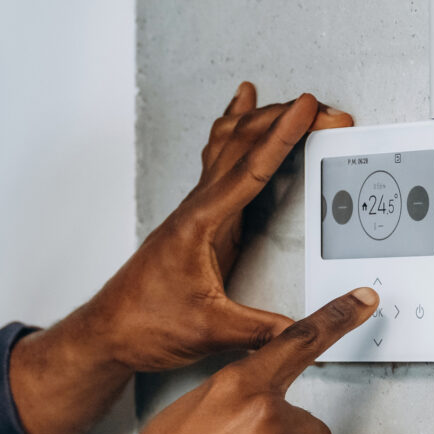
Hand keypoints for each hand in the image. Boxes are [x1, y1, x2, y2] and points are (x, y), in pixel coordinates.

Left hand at [84, 83, 353, 372]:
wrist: (108, 332)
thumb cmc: (144, 324)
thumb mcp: (211, 331)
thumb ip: (261, 329)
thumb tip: (302, 329)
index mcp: (200, 224)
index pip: (251, 169)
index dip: (283, 136)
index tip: (309, 109)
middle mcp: (197, 209)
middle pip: (242, 145)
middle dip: (285, 120)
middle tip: (324, 110)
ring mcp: (197, 212)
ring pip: (229, 148)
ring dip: (261, 121)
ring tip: (288, 101)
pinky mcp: (199, 222)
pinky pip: (221, 165)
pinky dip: (235, 137)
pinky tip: (238, 119)